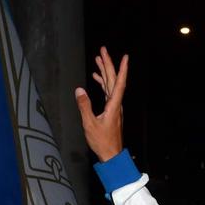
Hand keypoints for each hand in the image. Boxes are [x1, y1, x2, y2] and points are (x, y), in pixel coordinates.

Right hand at [73, 47, 129, 163]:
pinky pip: (108, 92)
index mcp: (114, 105)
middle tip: (103, 50)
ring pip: (110, 85)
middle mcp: (116, 104)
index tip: (125, 56)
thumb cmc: (102, 141)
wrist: (111, 155)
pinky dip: (103, 84)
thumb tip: (79, 90)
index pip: (118, 83)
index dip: (121, 69)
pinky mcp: (111, 111)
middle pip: (113, 80)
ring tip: (98, 60)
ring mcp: (114, 107)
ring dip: (105, 72)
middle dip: (108, 64)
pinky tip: (97, 79)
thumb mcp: (90, 124)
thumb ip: (84, 106)